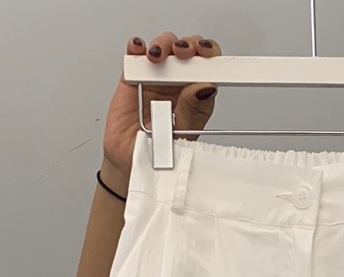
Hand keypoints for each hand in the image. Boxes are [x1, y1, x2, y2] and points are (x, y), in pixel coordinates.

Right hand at [101, 33, 221, 193]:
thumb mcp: (182, 136)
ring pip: (165, 47)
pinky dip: (137, 47)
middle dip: (190, 45)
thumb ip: (192, 110)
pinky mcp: (134, 78)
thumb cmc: (160, 154)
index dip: (211, 56)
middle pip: (189, 51)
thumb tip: (203, 86)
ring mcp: (156, 78)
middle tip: (184, 54)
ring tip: (159, 56)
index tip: (209, 55)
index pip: (209, 68)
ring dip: (164, 44)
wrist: (132, 165)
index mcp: (197, 97)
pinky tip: (139, 49)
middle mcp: (178, 84)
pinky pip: (136, 56)